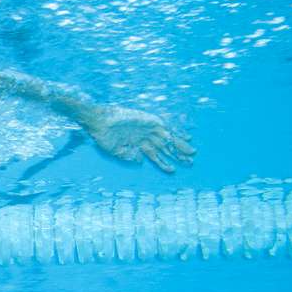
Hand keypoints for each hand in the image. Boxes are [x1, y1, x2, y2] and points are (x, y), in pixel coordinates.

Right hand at [80, 105, 194, 172]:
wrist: (100, 121)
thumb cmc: (104, 137)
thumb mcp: (116, 150)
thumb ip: (129, 156)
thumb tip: (141, 160)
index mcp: (138, 144)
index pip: (154, 155)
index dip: (164, 162)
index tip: (173, 170)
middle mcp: (145, 136)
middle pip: (165, 147)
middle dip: (176, 155)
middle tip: (189, 162)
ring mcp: (148, 128)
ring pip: (168, 138)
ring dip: (179, 146)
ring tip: (192, 153)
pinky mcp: (149, 121)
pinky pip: (166, 128)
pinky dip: (175, 133)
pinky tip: (185, 138)